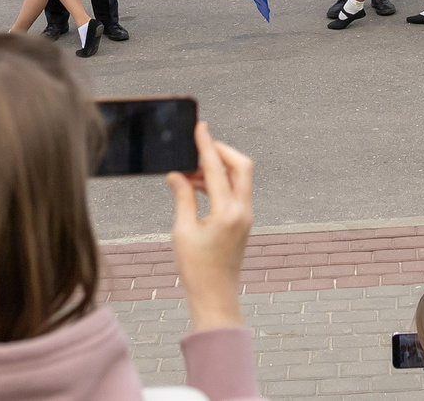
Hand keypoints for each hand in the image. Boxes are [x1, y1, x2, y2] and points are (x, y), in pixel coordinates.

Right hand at [166, 120, 252, 332]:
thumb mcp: (182, 232)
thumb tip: (177, 175)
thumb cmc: (197, 269)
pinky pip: (236, 191)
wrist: (215, 297)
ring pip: (240, 177)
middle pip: (241, 166)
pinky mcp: (243, 222)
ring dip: (219, 168)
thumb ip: (182, 198)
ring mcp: (246, 216)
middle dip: (222, 151)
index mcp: (227, 212)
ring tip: (190, 171)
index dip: (207, 145)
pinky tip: (198, 186)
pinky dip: (220, 182)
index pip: (217, 168)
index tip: (200, 127)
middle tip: (200, 147)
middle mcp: (242, 211)